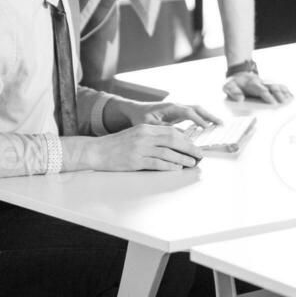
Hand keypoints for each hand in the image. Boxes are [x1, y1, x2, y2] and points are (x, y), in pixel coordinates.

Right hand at [86, 123, 202, 171]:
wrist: (96, 151)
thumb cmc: (116, 145)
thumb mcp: (135, 134)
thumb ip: (152, 137)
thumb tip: (172, 143)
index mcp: (145, 128)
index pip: (171, 131)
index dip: (185, 139)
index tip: (194, 145)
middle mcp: (144, 136)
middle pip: (173, 140)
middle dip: (189, 148)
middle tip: (199, 154)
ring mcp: (140, 149)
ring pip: (167, 152)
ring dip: (182, 158)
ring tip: (192, 163)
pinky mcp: (135, 161)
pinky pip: (157, 163)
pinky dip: (169, 166)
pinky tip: (177, 168)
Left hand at [106, 98, 219, 130]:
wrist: (134, 111)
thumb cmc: (140, 116)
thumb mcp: (148, 124)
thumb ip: (163, 129)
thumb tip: (179, 135)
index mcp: (170, 107)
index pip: (188, 112)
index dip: (198, 120)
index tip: (206, 128)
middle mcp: (177, 106)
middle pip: (197, 108)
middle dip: (210, 115)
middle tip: (221, 123)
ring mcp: (178, 110)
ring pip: (197, 111)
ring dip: (208, 117)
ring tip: (219, 124)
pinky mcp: (178, 115)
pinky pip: (193, 116)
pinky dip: (202, 119)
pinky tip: (208, 127)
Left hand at [223, 71, 293, 103]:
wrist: (238, 75)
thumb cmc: (234, 84)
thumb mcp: (228, 86)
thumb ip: (233, 92)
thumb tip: (240, 99)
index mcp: (250, 84)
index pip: (260, 89)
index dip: (267, 95)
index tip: (273, 103)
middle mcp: (260, 82)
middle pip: (271, 87)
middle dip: (278, 94)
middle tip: (283, 103)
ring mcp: (265, 83)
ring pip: (276, 86)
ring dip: (283, 92)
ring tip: (290, 100)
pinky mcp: (269, 85)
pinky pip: (279, 86)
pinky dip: (286, 91)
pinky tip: (291, 97)